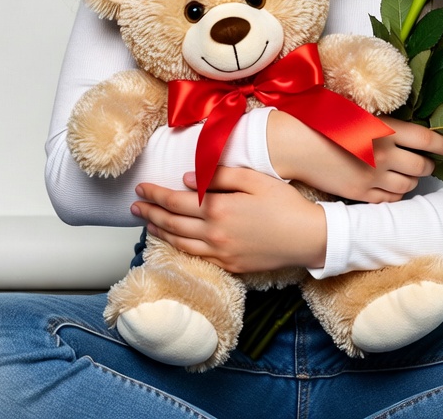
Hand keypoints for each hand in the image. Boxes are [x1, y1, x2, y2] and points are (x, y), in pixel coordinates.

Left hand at [130, 167, 326, 273]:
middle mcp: (215, 233)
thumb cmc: (284, 203)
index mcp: (219, 208)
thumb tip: (187, 179)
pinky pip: (196, 257)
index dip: (156, 194)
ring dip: (160, 232)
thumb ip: (218, 177)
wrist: (308, 237)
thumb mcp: (254, 179)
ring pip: (180, 243)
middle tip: (134, 205)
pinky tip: (173, 242)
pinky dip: (178, 249)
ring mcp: (221, 252)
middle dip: (151, 212)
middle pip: (173, 223)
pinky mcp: (230, 265)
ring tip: (146, 223)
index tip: (142, 187)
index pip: (176, 201)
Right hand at [267, 111, 442, 202]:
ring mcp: (373, 177)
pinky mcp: (360, 193)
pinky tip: (390, 187)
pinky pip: (389, 200)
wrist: (296, 143)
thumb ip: (384, 124)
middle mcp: (384, 154)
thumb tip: (407, 132)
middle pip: (421, 166)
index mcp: (384, 129)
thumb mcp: (358, 113)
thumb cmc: (324, 120)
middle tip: (428, 162)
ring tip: (408, 174)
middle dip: (428, 165)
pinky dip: (396, 195)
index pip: (427, 139)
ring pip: (408, 186)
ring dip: (412, 181)